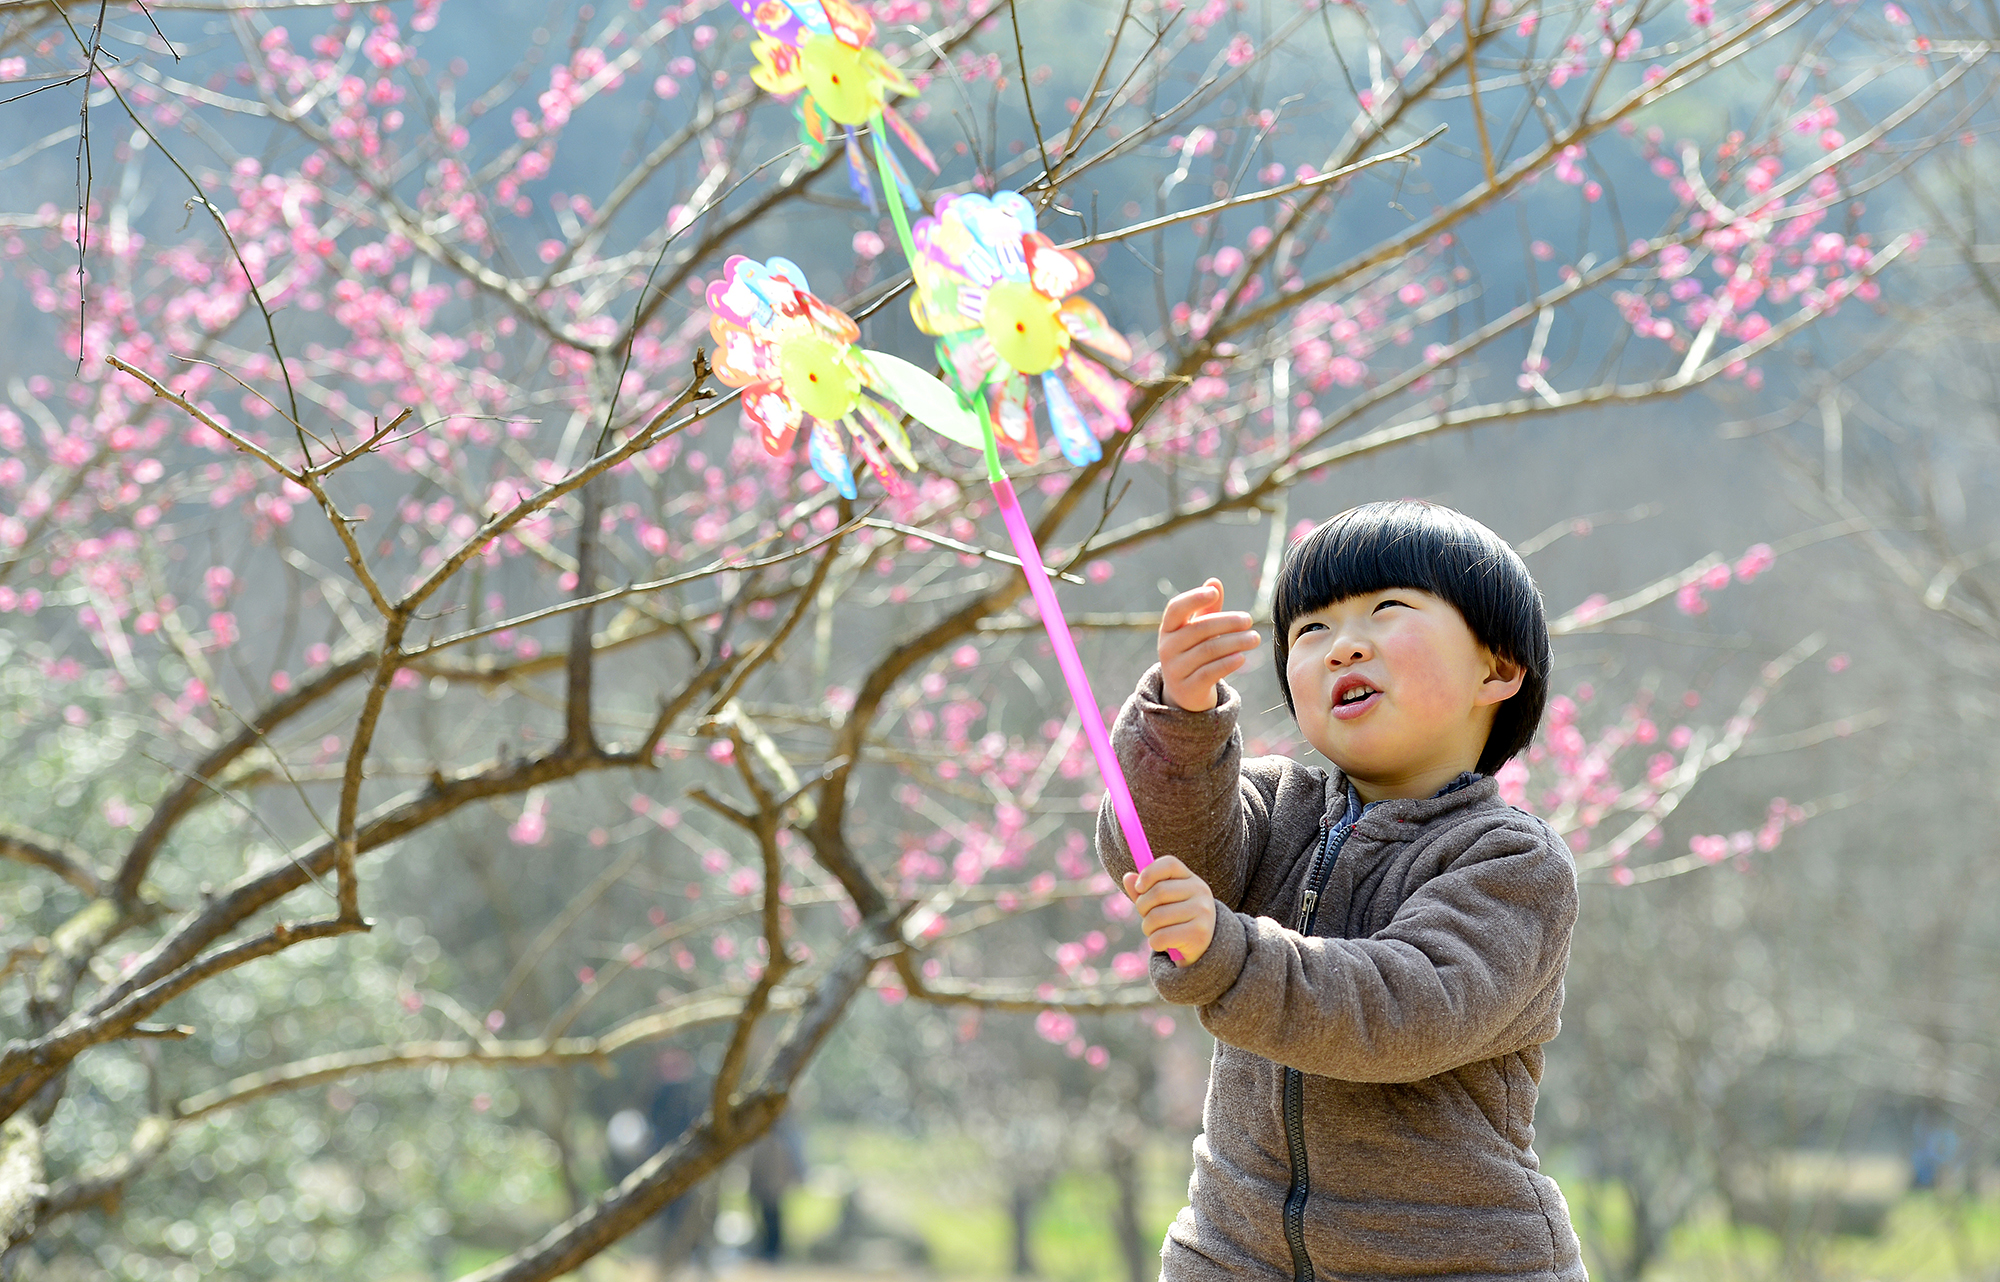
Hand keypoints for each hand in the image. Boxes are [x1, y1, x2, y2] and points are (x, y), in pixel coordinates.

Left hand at [1122, 856, 1215, 966]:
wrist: (1202, 949)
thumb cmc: (1176, 921)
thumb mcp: (1161, 903)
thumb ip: (1144, 890)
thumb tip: (1128, 878)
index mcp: (1191, 879)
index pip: (1169, 864)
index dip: (1149, 873)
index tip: (1139, 887)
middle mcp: (1200, 891)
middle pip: (1158, 891)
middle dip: (1143, 907)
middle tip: (1147, 917)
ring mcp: (1202, 912)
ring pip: (1156, 917)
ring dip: (1147, 928)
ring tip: (1156, 932)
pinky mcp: (1199, 934)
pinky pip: (1161, 937)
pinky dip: (1154, 943)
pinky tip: (1164, 943)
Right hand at [1158, 578, 1259, 711]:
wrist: (1185, 693)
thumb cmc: (1194, 652)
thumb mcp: (1198, 631)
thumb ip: (1207, 609)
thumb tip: (1214, 581)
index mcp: (1168, 629)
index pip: (1175, 609)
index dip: (1193, 599)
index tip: (1213, 592)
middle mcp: (1167, 648)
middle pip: (1198, 630)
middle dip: (1226, 623)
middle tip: (1249, 619)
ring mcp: (1175, 669)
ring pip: (1207, 651)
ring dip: (1235, 642)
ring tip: (1255, 638)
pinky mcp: (1187, 688)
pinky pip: (1209, 673)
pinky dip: (1227, 663)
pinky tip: (1242, 657)